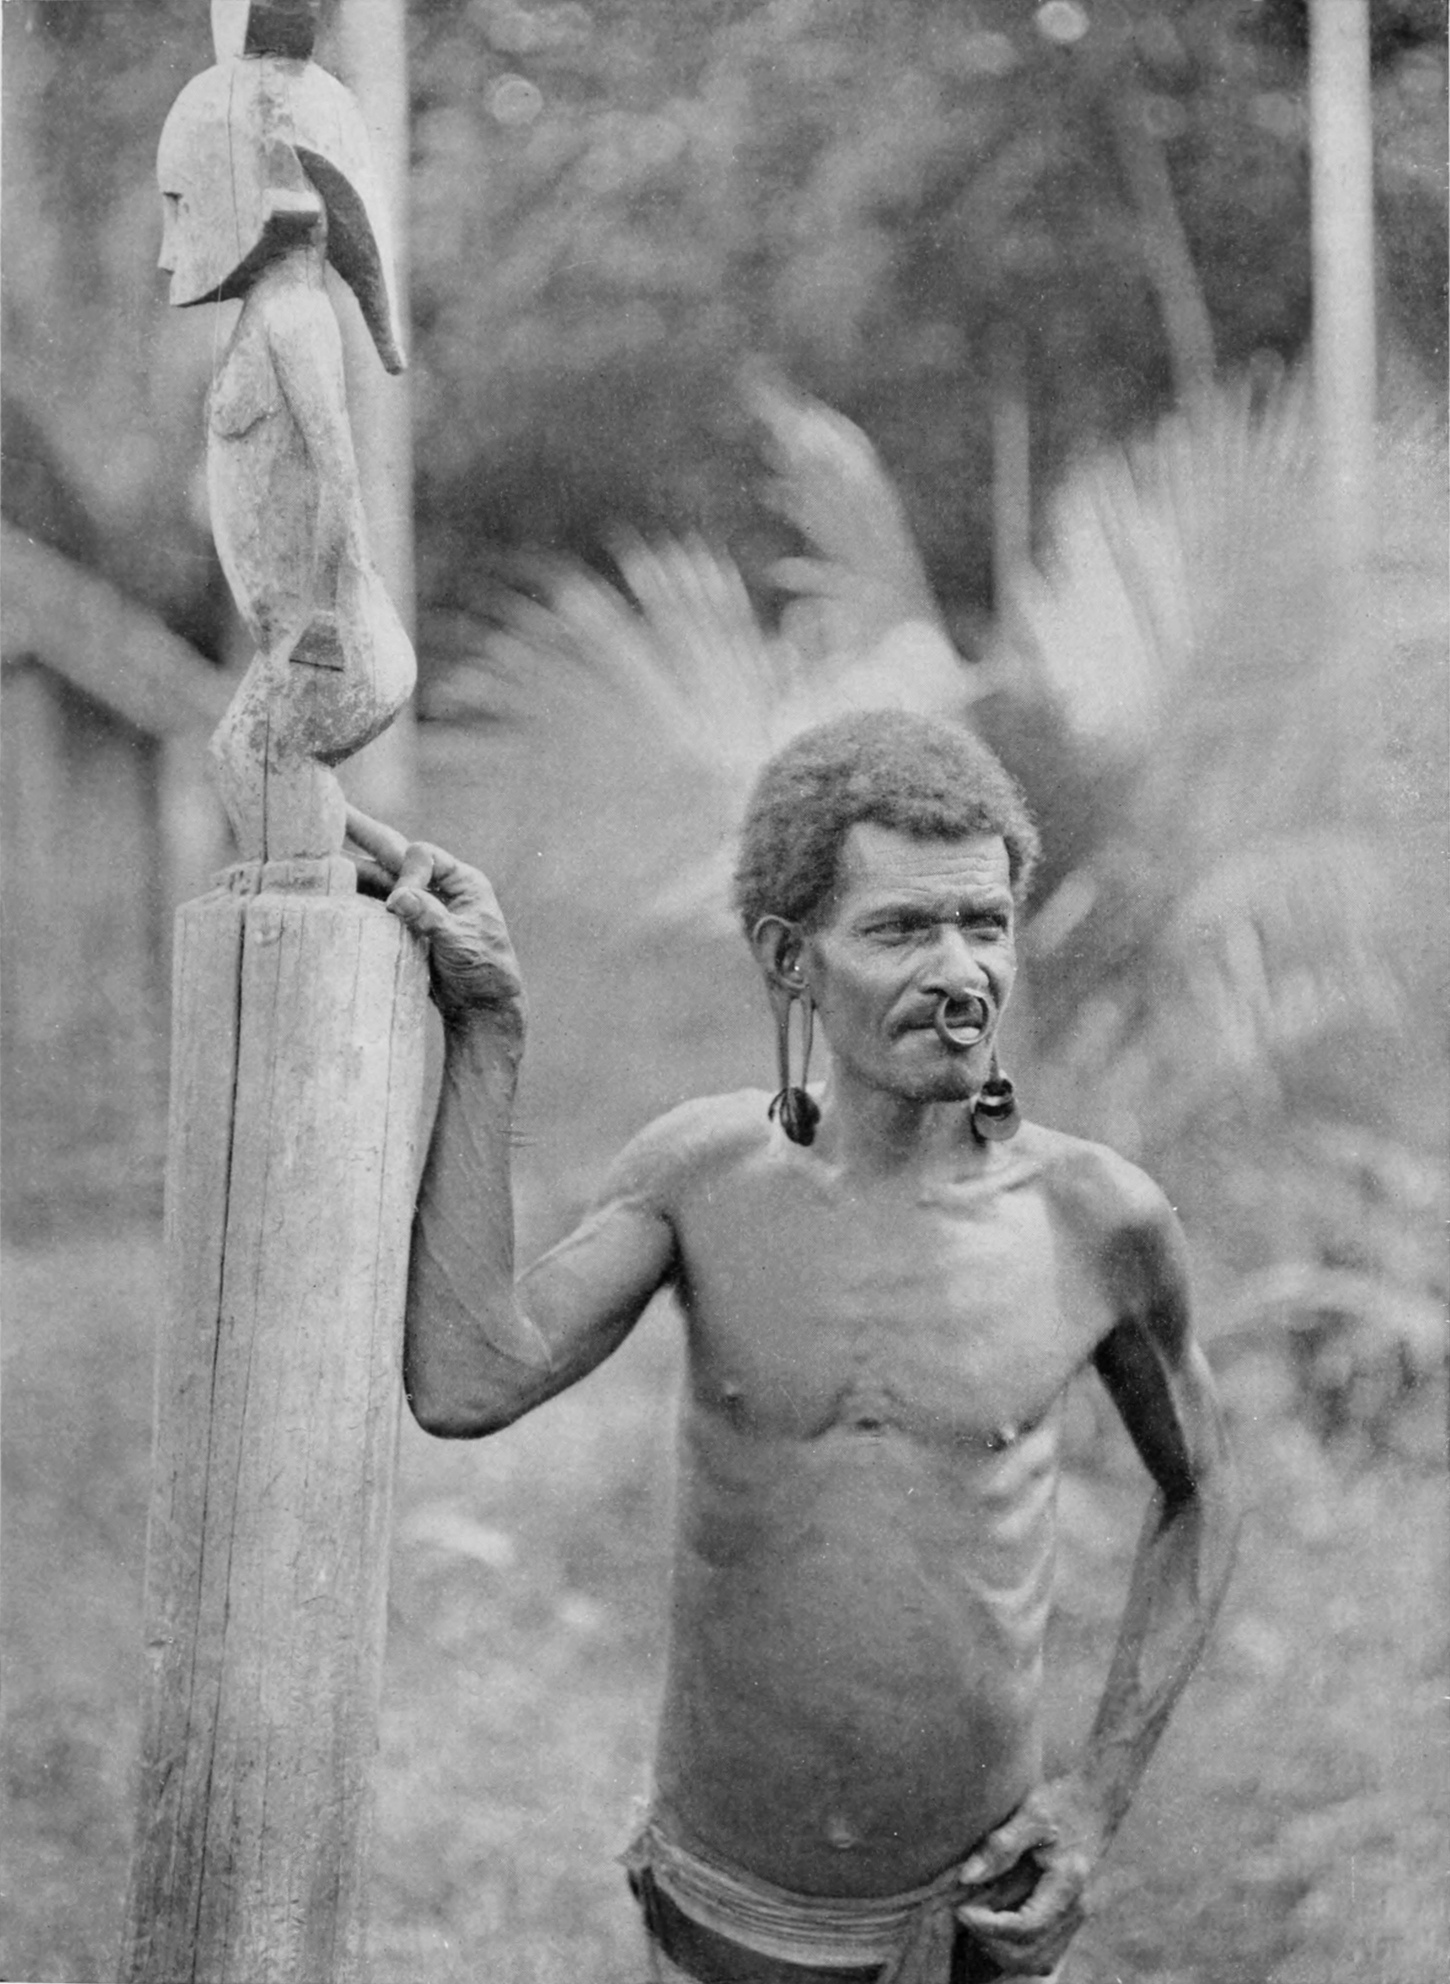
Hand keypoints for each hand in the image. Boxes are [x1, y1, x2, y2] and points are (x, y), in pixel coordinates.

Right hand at [345, 807, 525, 1038]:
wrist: (482, 1010)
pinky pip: (374, 906)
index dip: (406, 874)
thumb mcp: (462, 945)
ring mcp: (419, 906)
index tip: (399, 905)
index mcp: (462, 881)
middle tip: (332, 808)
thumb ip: (431, 919)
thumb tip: (399, 897)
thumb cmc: (485, 974)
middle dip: (361, 832)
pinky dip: (352, 900)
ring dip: (349, 869)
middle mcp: (438, 886)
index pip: (422, 856)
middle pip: (394, 854)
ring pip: (378, 880)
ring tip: (312, 853)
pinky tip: (325, 893)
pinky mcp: (404, 927)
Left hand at [954, 1777, 1109, 1976]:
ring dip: (1003, 1951)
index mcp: (1068, 1884)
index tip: (961, 1909)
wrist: (1097, 1799)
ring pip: (1038, 1961)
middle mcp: (1077, 1909)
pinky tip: (995, 1923)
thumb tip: (966, 1877)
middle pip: (1031, 1954)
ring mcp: (1076, 1917)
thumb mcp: (1030, 1813)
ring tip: (978, 1921)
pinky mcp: (1070, 1917)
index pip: (1025, 1927)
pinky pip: (1045, 1952)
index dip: (988, 1926)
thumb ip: (1000, 1846)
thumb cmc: (1063, 1801)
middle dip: (991, 1942)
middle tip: (965, 1914)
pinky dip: (1017, 1949)